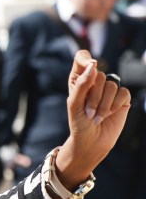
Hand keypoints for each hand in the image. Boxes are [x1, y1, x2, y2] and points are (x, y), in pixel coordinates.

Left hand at [55, 50, 130, 188]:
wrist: (91, 141)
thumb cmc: (78, 123)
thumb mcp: (74, 104)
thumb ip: (82, 84)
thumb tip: (94, 65)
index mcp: (78, 79)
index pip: (82, 57)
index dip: (86, 59)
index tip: (91, 66)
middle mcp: (94, 81)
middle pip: (100, 76)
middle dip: (94, 97)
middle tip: (88, 113)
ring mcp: (109, 89)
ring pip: (112, 85)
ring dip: (104, 105)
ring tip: (96, 117)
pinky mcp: (122, 98)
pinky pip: (123, 93)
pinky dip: (115, 106)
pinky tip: (108, 115)